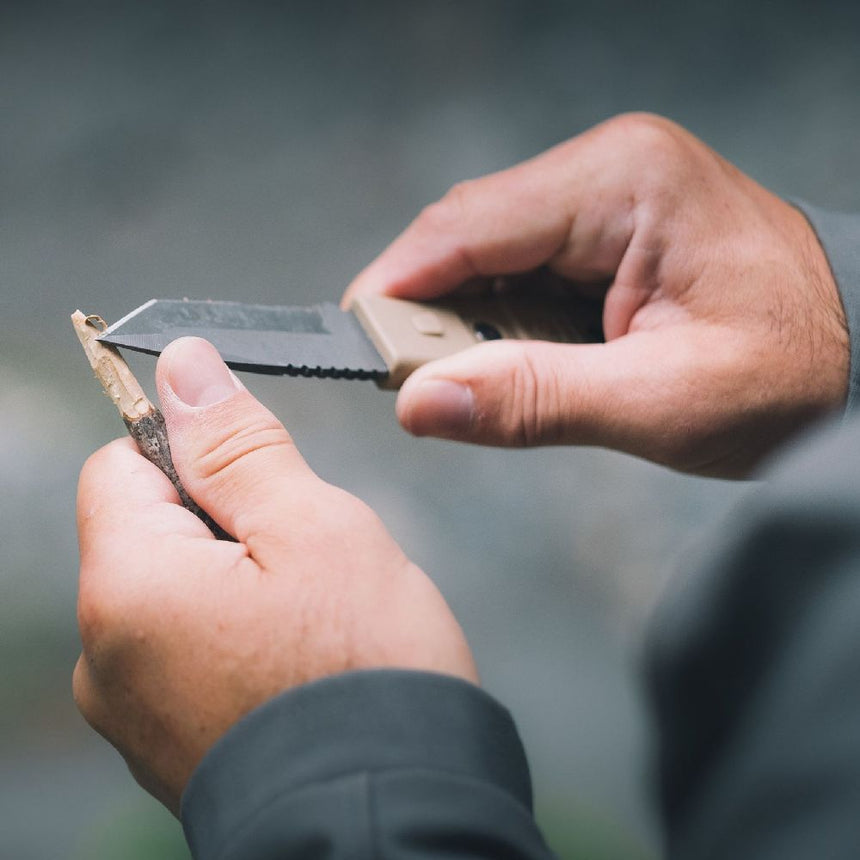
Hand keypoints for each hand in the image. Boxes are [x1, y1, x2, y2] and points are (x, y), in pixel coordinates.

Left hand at [73, 338, 476, 814]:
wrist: (392, 818)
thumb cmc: (364, 672)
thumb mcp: (313, 527)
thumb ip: (237, 444)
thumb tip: (184, 368)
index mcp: (127, 588)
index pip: (121, 464)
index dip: (195, 450)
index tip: (262, 470)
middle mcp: (107, 656)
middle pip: (153, 530)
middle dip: (230, 521)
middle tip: (310, 561)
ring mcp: (136, 711)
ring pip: (182, 591)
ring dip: (242, 580)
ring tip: (315, 621)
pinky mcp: (171, 745)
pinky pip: (194, 653)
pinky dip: (241, 637)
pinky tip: (301, 665)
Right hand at [344, 113, 848, 476]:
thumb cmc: (793, 369)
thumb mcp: (663, 402)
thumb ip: (536, 401)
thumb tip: (423, 401)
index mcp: (622, 182)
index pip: (467, 226)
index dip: (398, 287)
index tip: (358, 349)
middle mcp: (606, 173)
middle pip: (468, 237)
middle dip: (433, 313)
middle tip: (422, 387)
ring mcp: (606, 199)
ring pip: (488, 257)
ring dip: (470, 323)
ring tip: (487, 383)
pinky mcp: (606, 234)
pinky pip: (522, 272)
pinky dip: (504, 323)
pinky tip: (522, 362)